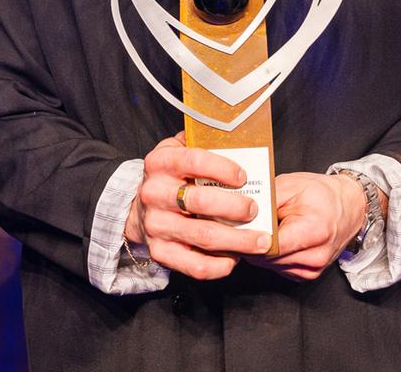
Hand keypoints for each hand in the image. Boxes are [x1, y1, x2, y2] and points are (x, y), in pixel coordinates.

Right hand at [127, 134, 269, 279]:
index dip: (222, 168)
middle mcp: (154, 193)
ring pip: (203, 235)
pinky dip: (219, 265)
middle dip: (236, 207)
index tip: (243, 176)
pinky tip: (235, 258)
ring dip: (238, 240)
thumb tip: (240, 136)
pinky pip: (194, 265)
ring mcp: (156, 225)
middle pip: (201, 201)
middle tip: (257, 210)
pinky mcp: (160, 252)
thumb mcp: (179, 150)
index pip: (194, 160)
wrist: (139, 208)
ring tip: (261, 240)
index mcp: (160, 162)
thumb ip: (203, 143)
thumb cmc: (172, 177)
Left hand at [248, 171, 367, 280]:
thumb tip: (241, 215)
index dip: (249, 237)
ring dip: (260, 250)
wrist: (349, 206)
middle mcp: (316, 256)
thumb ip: (265, 202)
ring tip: (259, 230)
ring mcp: (313, 269)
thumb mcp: (291, 186)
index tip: (237, 227)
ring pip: (270, 266)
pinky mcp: (308, 274)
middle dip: (251, 243)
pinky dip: (271, 256)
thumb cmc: (323, 194)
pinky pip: (278, 268)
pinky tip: (272, 239)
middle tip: (241, 226)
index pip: (269, 246)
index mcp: (314, 232)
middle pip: (267, 258)